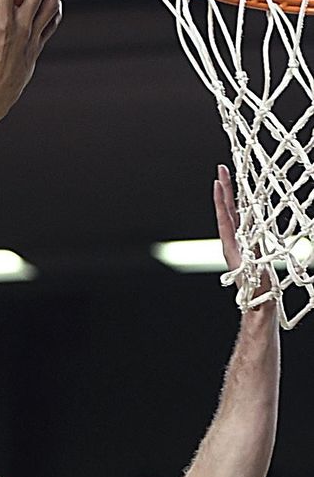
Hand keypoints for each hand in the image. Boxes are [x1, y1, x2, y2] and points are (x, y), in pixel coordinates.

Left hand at [214, 163, 268, 299]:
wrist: (258, 307)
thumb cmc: (258, 294)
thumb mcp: (255, 275)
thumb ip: (255, 262)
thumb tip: (252, 246)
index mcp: (232, 248)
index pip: (225, 218)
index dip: (221, 199)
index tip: (218, 181)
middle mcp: (233, 243)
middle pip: (227, 211)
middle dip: (225, 190)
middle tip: (222, 170)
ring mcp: (240, 245)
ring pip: (235, 216)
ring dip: (233, 197)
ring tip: (232, 180)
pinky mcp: (248, 248)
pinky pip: (245, 224)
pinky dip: (244, 210)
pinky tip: (247, 203)